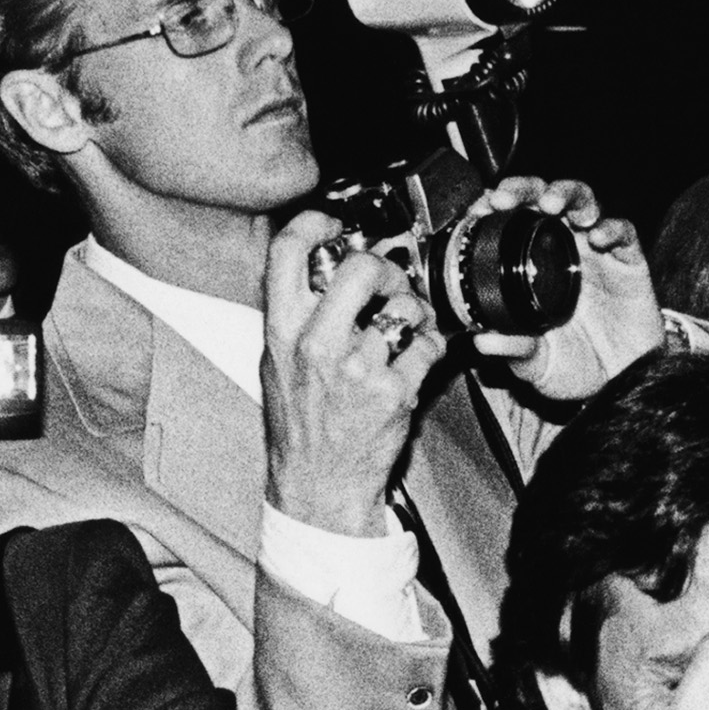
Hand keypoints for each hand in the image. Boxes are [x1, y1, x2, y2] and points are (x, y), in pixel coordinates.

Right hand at [260, 208, 434, 537]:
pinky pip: (428, 346)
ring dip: (414, 313)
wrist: (318, 486)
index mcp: (281, 330)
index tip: (335, 224)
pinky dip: (430, 349)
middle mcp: (316, 345)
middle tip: (389, 284)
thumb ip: (297, 315)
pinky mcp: (394, 392)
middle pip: (360, 266)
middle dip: (385, 269)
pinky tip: (415, 361)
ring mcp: (357, 369)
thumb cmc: (301, 426)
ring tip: (405, 329)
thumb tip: (324, 264)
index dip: (315, 223)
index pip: (288, 251)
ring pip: (404, 307)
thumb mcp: (278, 363)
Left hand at [463, 176, 661, 401]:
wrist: (623, 384)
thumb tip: (482, 340)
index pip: (511, 221)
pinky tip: (598, 238)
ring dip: (567, 194)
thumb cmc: (576, 367)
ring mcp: (597, 252)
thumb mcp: (537, 365)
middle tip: (507, 198)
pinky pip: (623, 232)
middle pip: (543, 198)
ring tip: (553, 205)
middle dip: (524, 188)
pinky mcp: (630, 261)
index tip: (480, 207)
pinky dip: (610, 227)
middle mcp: (563, 249)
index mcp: (533, 265)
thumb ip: (513, 350)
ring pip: (583, 201)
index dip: (496, 207)